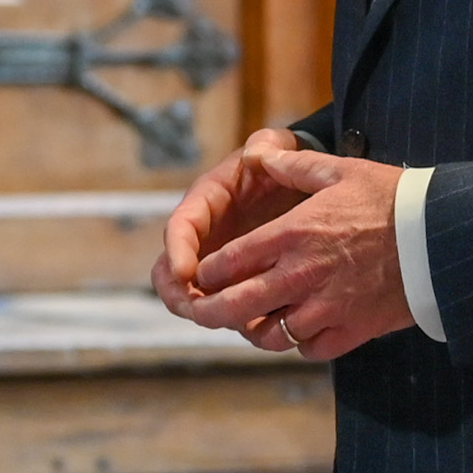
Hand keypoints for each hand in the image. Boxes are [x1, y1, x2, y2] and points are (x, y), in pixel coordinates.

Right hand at [156, 127, 315, 323]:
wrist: (301, 185)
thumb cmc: (286, 165)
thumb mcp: (279, 147)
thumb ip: (269, 146)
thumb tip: (257, 154)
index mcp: (207, 200)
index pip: (181, 225)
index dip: (177, 249)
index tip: (185, 272)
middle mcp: (202, 235)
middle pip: (171, 271)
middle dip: (179, 293)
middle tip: (198, 310)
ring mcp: (214, 261)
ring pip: (191, 295)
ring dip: (202, 311)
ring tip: (226, 323)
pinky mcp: (231, 281)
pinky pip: (222, 305)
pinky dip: (230, 318)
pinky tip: (252, 326)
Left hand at [184, 148, 415, 362]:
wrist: (442, 238)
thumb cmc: (393, 200)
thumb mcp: (340, 171)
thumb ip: (293, 166)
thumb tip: (259, 154)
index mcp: (290, 235)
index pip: (227, 264)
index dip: (207, 272)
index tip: (202, 274)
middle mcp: (300, 275)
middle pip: (235, 307)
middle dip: (210, 311)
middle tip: (202, 311)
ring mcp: (325, 308)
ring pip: (269, 336)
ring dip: (256, 330)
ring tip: (253, 321)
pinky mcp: (351, 331)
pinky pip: (310, 349)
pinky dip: (299, 343)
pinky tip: (300, 329)